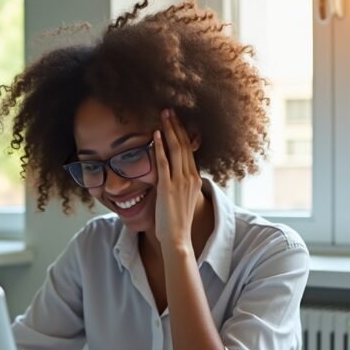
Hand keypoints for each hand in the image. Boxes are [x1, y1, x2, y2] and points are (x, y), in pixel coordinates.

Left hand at [153, 109, 201, 248]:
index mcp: (194, 180)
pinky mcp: (168, 188)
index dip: (183, 134)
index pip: (189, 151)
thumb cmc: (176, 223)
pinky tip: (155, 135)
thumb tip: (167, 176)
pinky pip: (164, 163)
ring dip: (169, 130)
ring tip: (163, 115)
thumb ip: (176, 185)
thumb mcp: (181, 200)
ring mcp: (180, 182)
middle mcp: (190, 178)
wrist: (178, 239)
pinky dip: (159, 147)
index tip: (176, 121)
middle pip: (184, 145)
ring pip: (176, 149)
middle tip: (169, 110)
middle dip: (176, 126)